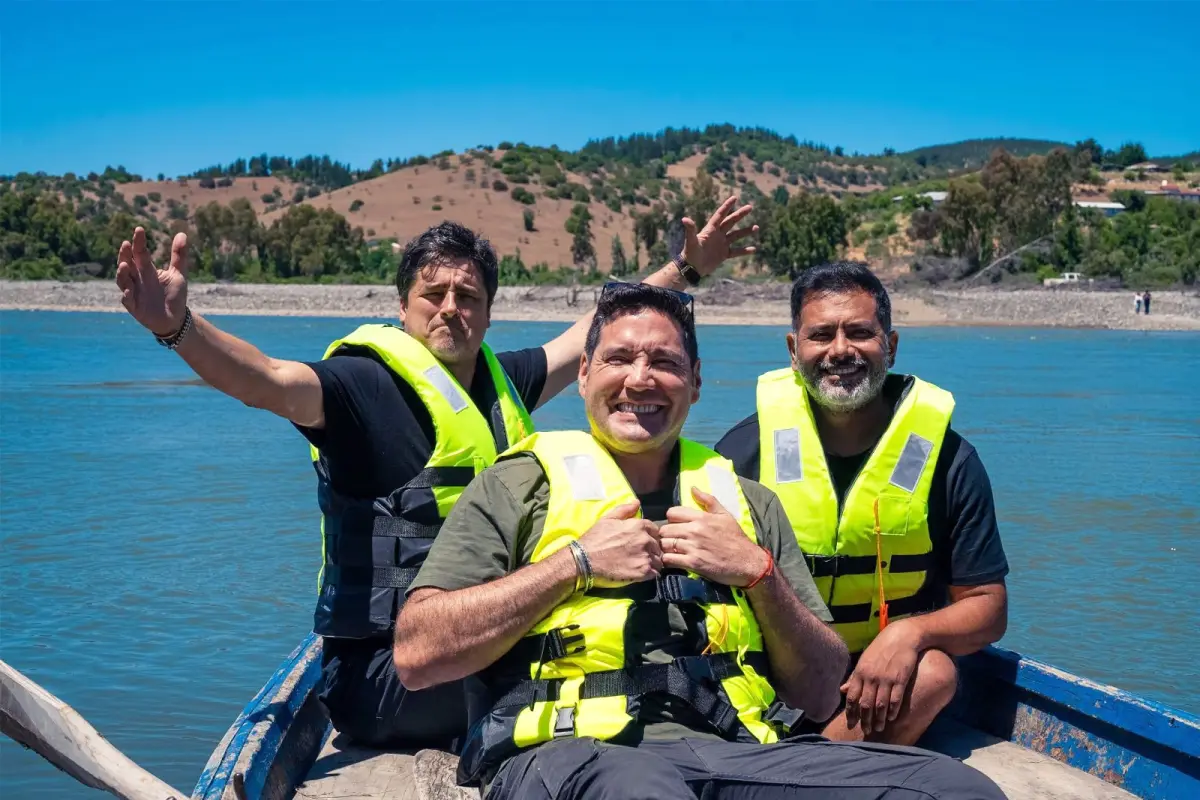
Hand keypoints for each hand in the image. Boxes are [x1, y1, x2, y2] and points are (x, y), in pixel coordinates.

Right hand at [116, 227, 188, 336]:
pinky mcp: (133, 306)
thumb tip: (182, 233)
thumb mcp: (178, 274)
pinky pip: (127, 300)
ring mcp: (133, 292)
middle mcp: (137, 278)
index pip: (140, 252)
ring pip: (123, 280)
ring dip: (122, 273)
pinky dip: (127, 295)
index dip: (139, 242)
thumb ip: (179, 255)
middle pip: (127, 263)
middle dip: (125, 254)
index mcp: (146, 269)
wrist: (175, 318)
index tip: (139, 229)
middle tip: (126, 244)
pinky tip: (129, 290)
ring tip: (125, 265)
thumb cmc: (174, 295)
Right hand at [576, 501, 662, 587]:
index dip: (649, 536)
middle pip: (658, 545)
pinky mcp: (643, 571)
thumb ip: (625, 510)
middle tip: (639, 554)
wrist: (585, 560)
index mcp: (639, 526)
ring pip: (659, 560)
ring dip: (652, 562)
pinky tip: (639, 571)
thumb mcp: (608, 519)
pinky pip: (655, 573)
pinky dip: (650, 573)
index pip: (655, 530)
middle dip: (651, 549)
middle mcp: (645, 540)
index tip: (641, 542)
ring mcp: (645, 556)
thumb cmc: (595, 538)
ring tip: (639, 564)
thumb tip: (637, 502)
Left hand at [658, 487, 767, 586]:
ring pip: (664, 544)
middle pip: (665, 529)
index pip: (672, 513)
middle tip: (672, 539)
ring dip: (665, 548)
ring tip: (671, 550)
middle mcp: (695, 531)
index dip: (671, 519)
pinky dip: (668, 560)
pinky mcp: (692, 563)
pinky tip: (673, 560)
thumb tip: (692, 488)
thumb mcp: (725, 515)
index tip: (676, 525)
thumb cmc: (736, 538)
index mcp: (701, 518)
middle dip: (666, 534)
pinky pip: (669, 559)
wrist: (747, 562)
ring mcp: (693, 547)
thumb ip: (708, 500)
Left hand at [681, 195, 758, 275]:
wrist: (692, 269)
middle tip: (750, 207)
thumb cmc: (690, 254)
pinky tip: (753, 249)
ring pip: (736, 236)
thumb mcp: (690, 241)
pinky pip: (736, 251)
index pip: (720, 215)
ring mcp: (721, 244)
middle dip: (740, 214)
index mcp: (710, 230)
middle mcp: (717, 235)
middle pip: (731, 222)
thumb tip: (684, 219)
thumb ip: (690, 230)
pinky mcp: (724, 254)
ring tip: (756, 227)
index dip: (726, 206)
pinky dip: (744, 251)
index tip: (734, 198)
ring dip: (746, 231)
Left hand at [842, 620, 921, 734]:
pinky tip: (891, 717)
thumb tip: (841, 690)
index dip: (850, 713)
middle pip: (865, 704)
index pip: (852, 697)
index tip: (851, 725)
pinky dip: (892, 711)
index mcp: (860, 672)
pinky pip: (895, 699)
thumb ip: (854, 677)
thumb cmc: (881, 650)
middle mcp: (871, 677)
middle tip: (866, 731)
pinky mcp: (900, 679)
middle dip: (864, 720)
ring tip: (878, 728)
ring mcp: (885, 678)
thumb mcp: (864, 661)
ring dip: (878, 719)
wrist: (902, 637)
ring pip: (880, 705)